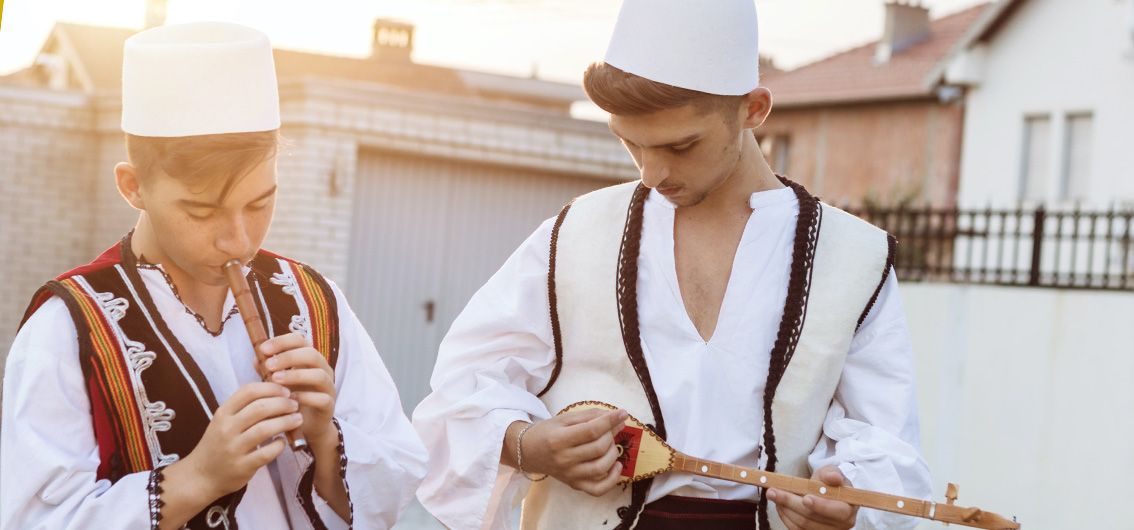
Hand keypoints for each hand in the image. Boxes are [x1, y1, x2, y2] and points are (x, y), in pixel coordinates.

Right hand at [172, 382, 300, 499]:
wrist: (200, 476)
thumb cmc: (218, 444)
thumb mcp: (224, 421)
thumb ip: (244, 408)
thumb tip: (277, 392)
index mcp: (223, 413)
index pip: (249, 391)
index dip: (271, 388)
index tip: (286, 391)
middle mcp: (227, 428)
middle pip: (261, 408)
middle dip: (284, 404)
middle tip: (295, 405)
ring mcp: (234, 448)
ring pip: (265, 429)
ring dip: (286, 422)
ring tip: (297, 419)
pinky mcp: (242, 467)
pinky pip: (267, 452)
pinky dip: (280, 445)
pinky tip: (284, 441)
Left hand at [259, 332, 336, 449]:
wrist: (305, 426)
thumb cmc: (291, 399)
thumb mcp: (277, 382)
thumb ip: (268, 370)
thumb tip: (256, 358)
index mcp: (309, 359)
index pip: (300, 341)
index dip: (282, 342)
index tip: (263, 349)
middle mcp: (322, 369)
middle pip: (311, 354)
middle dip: (288, 357)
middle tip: (268, 365)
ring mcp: (328, 387)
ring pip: (319, 375)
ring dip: (296, 375)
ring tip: (276, 380)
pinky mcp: (329, 405)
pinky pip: (322, 398)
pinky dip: (306, 397)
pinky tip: (290, 399)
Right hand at [516, 408, 628, 496]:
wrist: (528, 451)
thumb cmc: (548, 432)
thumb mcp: (565, 418)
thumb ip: (590, 416)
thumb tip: (617, 417)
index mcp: (559, 439)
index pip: (592, 431)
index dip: (610, 421)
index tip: (622, 414)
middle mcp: (564, 460)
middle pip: (598, 448)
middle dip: (611, 435)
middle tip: (610, 428)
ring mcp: (570, 475)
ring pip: (601, 468)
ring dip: (613, 453)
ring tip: (610, 444)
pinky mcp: (574, 485)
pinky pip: (599, 489)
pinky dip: (612, 479)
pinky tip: (616, 465)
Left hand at [768, 466, 857, 529]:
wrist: (824, 495)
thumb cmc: (829, 484)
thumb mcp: (831, 473)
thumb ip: (831, 473)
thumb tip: (834, 477)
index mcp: (848, 510)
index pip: (836, 511)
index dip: (821, 505)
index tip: (805, 498)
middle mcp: (840, 525)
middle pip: (812, 518)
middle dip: (790, 503)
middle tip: (772, 492)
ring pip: (801, 525)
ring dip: (784, 509)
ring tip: (774, 495)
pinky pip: (796, 529)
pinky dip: (785, 516)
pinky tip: (780, 504)